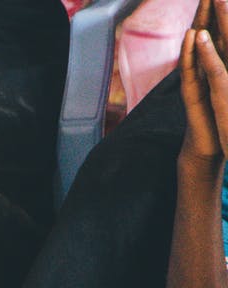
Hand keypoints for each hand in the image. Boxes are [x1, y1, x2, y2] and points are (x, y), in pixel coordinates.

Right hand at [180, 0, 227, 167]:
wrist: (208, 145)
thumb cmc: (222, 119)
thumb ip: (224, 71)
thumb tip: (224, 51)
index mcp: (217, 65)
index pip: (219, 33)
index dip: (221, 15)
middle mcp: (204, 69)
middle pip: (206, 34)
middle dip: (209, 12)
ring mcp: (196, 80)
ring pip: (196, 47)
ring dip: (199, 24)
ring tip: (202, 4)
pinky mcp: (192, 94)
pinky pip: (190, 69)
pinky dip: (190, 51)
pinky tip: (191, 36)